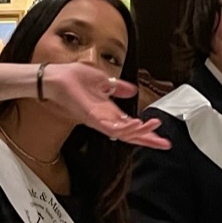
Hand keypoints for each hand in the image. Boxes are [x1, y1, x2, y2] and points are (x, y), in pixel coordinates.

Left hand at [39, 64, 169, 150]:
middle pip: (130, 134)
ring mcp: (99, 120)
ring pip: (123, 133)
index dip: (146, 132)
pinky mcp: (92, 117)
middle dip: (148, 139)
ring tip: (154, 128)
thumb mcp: (103, 81)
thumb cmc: (74, 79)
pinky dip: (125, 127)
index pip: (131, 125)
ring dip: (140, 132)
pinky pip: (111, 127)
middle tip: (165, 144)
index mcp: (109, 112)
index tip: (161, 138)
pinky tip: (136, 125)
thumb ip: (119, 87)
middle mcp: (105, 119)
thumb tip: (133, 90)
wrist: (56, 78)